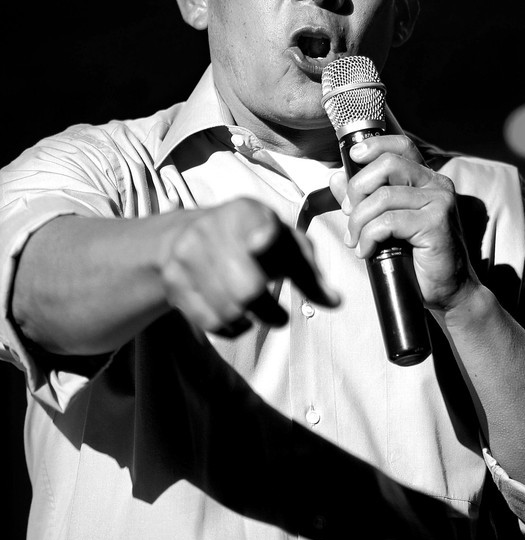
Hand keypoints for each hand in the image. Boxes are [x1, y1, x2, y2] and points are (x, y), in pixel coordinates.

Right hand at [159, 197, 339, 336]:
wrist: (184, 234)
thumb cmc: (250, 239)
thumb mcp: (281, 245)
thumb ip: (310, 272)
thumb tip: (336, 302)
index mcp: (246, 212)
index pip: (253, 222)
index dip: (262, 235)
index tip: (263, 241)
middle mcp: (212, 228)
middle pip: (247, 288)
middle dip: (267, 310)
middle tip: (277, 315)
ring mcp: (187, 254)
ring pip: (228, 310)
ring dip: (249, 320)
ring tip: (254, 310)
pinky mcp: (173, 282)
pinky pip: (209, 322)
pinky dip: (229, 327)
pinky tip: (233, 314)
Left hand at [329, 135, 478, 311]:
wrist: (449, 291)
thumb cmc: (416, 257)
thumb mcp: (386, 223)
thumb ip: (363, 198)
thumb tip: (336, 178)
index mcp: (426, 179)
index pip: (401, 145)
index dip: (375, 145)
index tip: (353, 156)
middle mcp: (436, 184)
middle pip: (387, 164)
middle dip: (358, 188)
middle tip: (349, 213)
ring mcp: (439, 202)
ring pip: (382, 197)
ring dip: (359, 221)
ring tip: (355, 240)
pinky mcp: (435, 224)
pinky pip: (388, 222)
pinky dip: (369, 237)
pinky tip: (366, 251)